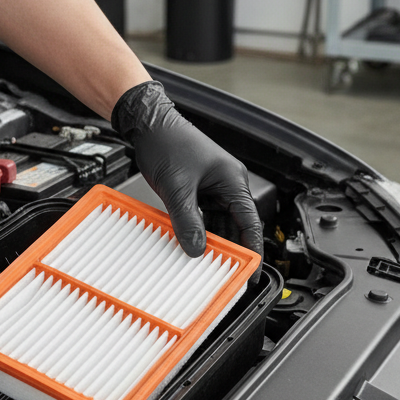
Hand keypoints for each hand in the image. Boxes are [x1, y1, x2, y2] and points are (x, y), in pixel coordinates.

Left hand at [112, 81, 262, 277]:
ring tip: (204, 264)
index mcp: (233, 180)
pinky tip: (189, 244)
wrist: (147, 125)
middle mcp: (227, 185)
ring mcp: (212, 188)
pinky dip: (197, 231)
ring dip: (211, 241)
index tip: (251, 273)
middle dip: (230, 250)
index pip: (250, 222)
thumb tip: (195, 249)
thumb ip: (187, 221)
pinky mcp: (197, 190)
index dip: (252, 250)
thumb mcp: (177, 187)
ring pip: (218, 224)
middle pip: (235, 226)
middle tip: (224, 274)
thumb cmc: (168, 142)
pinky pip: (202, 217)